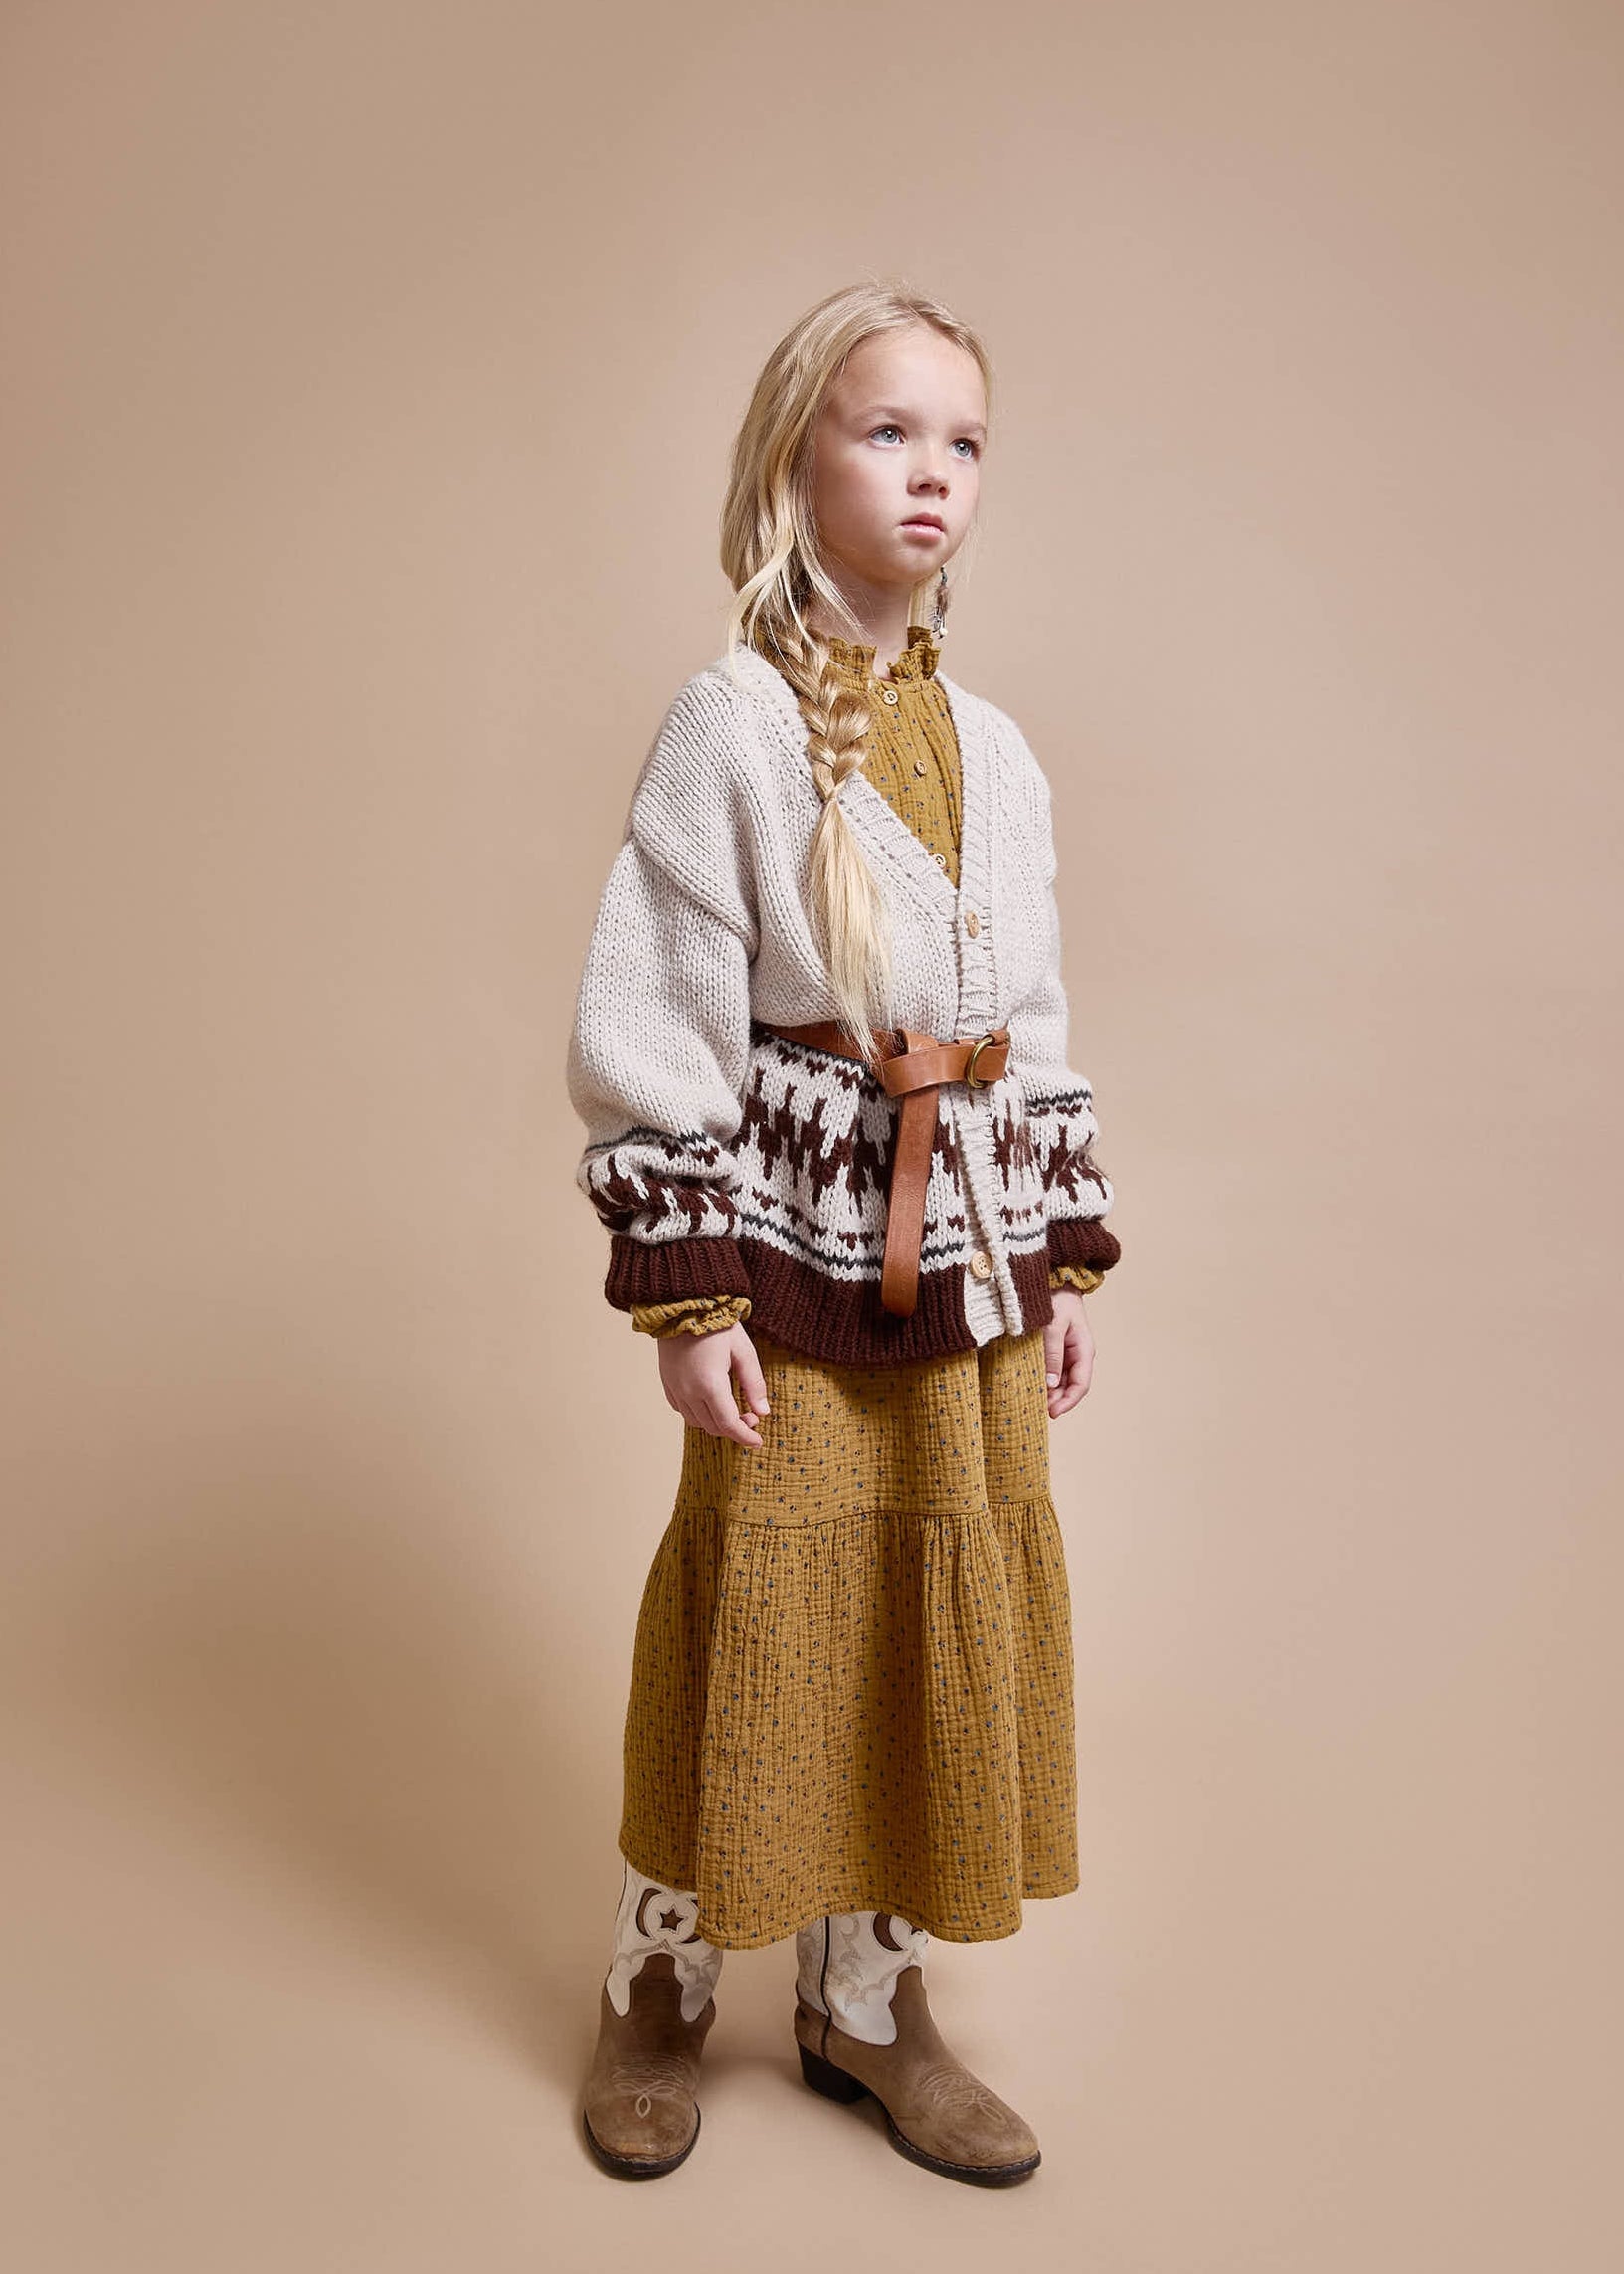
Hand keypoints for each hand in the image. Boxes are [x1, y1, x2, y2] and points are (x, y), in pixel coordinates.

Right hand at [657, 1322, 770, 1448]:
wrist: (682, 1305)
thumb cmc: (717, 1324)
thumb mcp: (743, 1351)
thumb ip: (754, 1383)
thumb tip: (763, 1412)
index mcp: (710, 1384)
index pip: (728, 1424)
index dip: (744, 1437)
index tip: (758, 1442)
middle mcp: (689, 1391)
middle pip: (713, 1427)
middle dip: (734, 1430)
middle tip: (752, 1418)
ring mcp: (675, 1388)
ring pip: (696, 1422)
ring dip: (716, 1424)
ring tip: (733, 1410)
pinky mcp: (667, 1383)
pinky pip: (683, 1410)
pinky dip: (699, 1415)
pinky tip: (711, 1403)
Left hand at [1043, 1288, 1094, 1416]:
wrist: (1054, 1280)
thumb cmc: (1056, 1299)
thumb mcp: (1053, 1325)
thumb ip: (1052, 1353)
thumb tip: (1052, 1384)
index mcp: (1084, 1350)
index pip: (1081, 1384)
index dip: (1068, 1401)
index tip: (1052, 1412)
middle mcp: (1078, 1355)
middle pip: (1070, 1386)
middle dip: (1057, 1400)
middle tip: (1037, 1409)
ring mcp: (1067, 1353)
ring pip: (1061, 1381)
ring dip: (1050, 1392)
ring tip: (1033, 1401)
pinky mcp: (1055, 1349)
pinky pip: (1052, 1370)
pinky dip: (1044, 1380)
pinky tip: (1032, 1386)